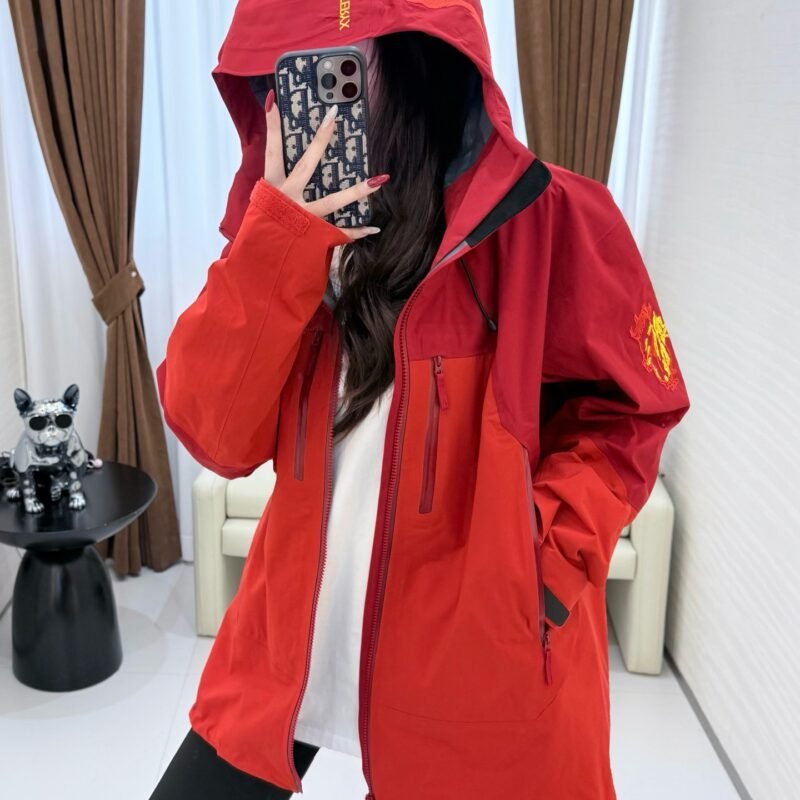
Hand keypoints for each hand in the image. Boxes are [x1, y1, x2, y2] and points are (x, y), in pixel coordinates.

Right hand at [263, 89, 387, 239]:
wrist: (259, 264)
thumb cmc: (261, 231)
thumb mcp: (262, 204)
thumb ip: (275, 187)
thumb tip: (291, 173)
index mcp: (272, 187)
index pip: (272, 151)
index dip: (271, 126)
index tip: (273, 99)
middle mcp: (288, 198)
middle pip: (307, 165)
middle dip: (320, 140)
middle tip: (333, 117)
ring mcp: (304, 217)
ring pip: (333, 201)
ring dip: (357, 190)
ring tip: (378, 180)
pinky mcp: (314, 236)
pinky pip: (339, 233)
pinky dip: (356, 232)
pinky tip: (374, 227)